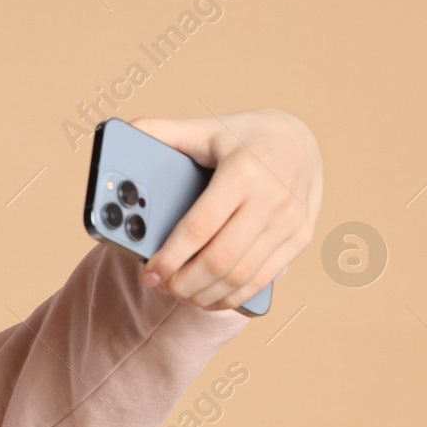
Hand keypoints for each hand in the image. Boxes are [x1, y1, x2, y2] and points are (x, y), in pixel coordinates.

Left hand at [128, 108, 323, 310]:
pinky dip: (231, 297)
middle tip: (159, 287)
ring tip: (179, 293)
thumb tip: (126, 131)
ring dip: (204, 294)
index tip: (148, 274)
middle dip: (183, 283)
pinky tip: (209, 298)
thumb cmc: (244, 136)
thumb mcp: (206, 128)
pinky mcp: (300, 236)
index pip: (199, 228)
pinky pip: (262, 279)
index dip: (170, 258)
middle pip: (219, 260)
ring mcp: (289, 220)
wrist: (301, 138)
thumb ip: (164, 132)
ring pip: (240, 276)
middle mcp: (271, 197)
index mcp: (243, 171)